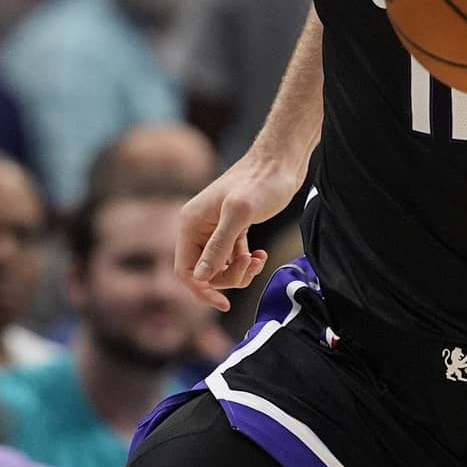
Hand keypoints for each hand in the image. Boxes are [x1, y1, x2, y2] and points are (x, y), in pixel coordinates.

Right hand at [178, 158, 292, 311]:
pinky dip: (246, 262)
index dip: (202, 290)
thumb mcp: (239, 214)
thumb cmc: (260, 183)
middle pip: (204, 272)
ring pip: (220, 267)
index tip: (224, 304)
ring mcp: (215, 229)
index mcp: (190, 223)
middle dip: (228, 277)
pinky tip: (261, 255)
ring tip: (258, 260)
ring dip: (239, 272)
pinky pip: (233, 258)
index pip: (185, 270)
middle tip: (250, 266)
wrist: (281, 162)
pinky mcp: (234, 229)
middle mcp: (198, 227)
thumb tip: (200, 277)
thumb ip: (219, 245)